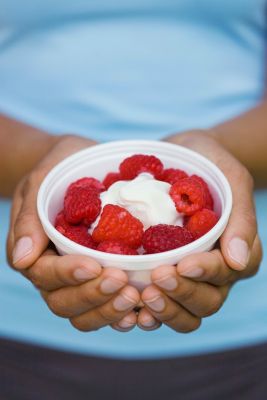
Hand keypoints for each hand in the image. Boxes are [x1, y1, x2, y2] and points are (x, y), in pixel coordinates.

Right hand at [7, 135, 138, 331]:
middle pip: (64, 302)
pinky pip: (107, 307)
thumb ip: (29, 218)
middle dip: (92, 295)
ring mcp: (79, 280)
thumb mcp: (39, 183)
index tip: (94, 265)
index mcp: (35, 252)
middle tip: (122, 282)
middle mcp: (55, 273)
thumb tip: (22, 259)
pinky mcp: (101, 279)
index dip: (68, 274)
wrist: (80, 164)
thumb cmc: (58, 169)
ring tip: (135, 297)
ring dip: (108, 310)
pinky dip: (122, 314)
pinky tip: (141, 311)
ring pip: (85, 313)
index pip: (45, 274)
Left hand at [137, 130, 261, 331]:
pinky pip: (159, 306)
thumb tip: (237, 261)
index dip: (206, 273)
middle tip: (157, 278)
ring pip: (185, 313)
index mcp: (236, 250)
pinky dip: (147, 313)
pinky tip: (131, 308)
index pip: (226, 272)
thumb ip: (240, 216)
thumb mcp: (231, 177)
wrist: (180, 157)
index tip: (183, 264)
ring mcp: (188, 278)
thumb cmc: (209, 164)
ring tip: (143, 296)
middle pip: (206, 301)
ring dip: (166, 310)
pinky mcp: (163, 277)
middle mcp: (214, 272)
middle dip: (183, 293)